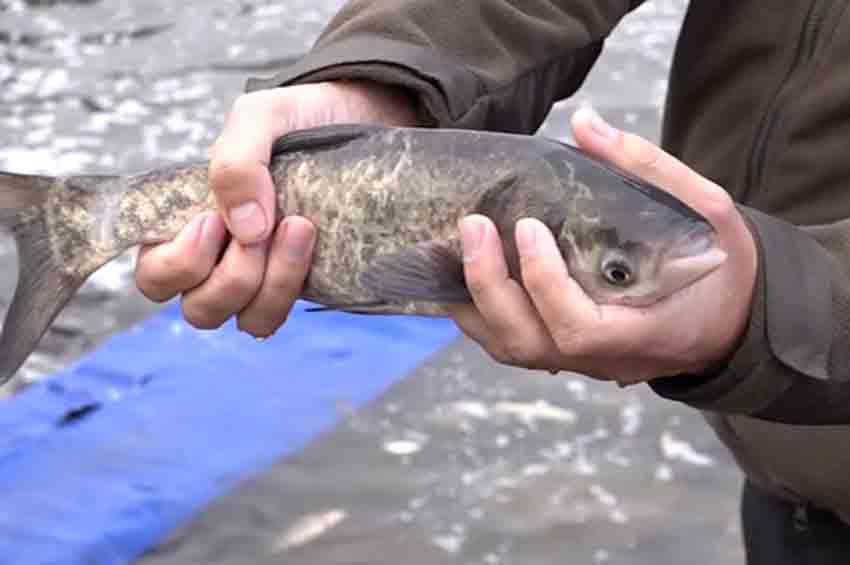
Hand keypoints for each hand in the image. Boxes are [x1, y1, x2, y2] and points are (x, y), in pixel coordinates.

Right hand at [135, 80, 418, 336]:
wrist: (359, 118)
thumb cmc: (296, 119)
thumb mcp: (259, 118)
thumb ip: (236, 163)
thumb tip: (245, 230)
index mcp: (186, 224)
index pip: (155, 275)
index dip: (177, 265)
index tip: (212, 222)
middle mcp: (217, 261)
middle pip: (199, 310)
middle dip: (232, 278)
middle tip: (262, 229)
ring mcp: (260, 278)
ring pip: (247, 321)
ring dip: (272, 285)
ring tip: (300, 226)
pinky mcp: (299, 286)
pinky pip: (283, 315)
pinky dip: (293, 287)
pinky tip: (314, 242)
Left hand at [447, 108, 757, 383]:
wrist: (731, 321)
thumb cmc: (722, 268)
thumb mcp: (707, 211)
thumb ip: (648, 169)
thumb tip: (585, 123)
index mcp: (644, 331)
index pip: (576, 327)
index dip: (544, 283)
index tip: (527, 226)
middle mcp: (604, 358)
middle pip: (527, 344)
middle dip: (489, 286)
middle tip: (471, 225)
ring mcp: (581, 362)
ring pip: (511, 350)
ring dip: (474, 300)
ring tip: (455, 244)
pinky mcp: (566, 353)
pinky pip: (512, 344)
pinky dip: (481, 311)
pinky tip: (464, 270)